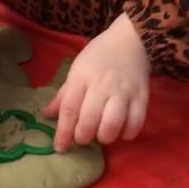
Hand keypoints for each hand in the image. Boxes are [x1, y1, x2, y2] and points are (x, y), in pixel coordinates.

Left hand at [44, 13, 149, 151]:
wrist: (131, 39)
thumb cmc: (99, 55)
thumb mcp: (77, 69)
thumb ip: (64, 94)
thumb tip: (46, 115)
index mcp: (82, 77)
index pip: (70, 109)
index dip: (63, 132)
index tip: (60, 148)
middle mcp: (102, 85)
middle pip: (89, 120)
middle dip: (83, 136)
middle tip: (82, 138)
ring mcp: (124, 91)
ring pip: (113, 124)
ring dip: (105, 136)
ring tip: (101, 135)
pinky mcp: (142, 96)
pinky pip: (136, 123)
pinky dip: (127, 133)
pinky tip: (121, 131)